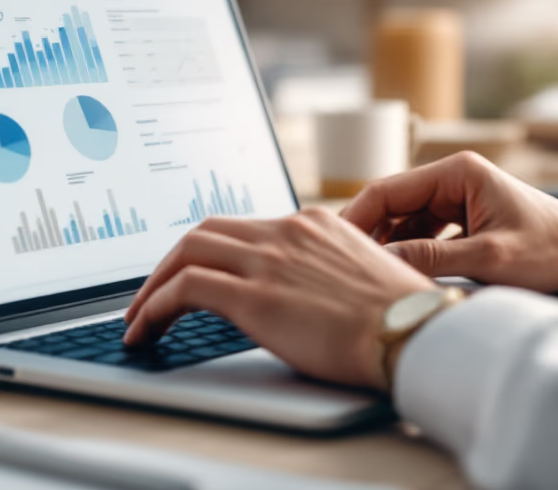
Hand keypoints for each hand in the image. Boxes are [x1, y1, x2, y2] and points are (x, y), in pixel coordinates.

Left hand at [123, 208, 435, 390]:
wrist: (417, 335)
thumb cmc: (402, 320)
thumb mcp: (361, 276)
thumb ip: (324, 272)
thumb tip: (300, 295)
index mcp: (313, 223)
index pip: (243, 227)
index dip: (209, 252)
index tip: (192, 275)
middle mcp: (286, 231)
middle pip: (205, 231)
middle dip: (170, 262)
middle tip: (153, 293)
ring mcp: (268, 260)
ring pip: (186, 253)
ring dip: (154, 284)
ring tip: (139, 318)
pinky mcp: (254, 296)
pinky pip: (184, 289)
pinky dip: (155, 307)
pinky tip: (146, 330)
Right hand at [340, 152, 557, 299]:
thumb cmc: (554, 251)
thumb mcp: (490, 259)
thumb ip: (433, 258)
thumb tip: (384, 263)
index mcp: (457, 172)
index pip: (386, 189)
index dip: (355, 218)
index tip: (333, 245)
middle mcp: (453, 178)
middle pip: (391, 204)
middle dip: (368, 234)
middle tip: (343, 265)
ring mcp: (458, 197)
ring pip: (405, 221)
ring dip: (390, 245)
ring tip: (367, 274)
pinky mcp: (464, 218)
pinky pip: (423, 232)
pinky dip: (410, 252)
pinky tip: (401, 275)